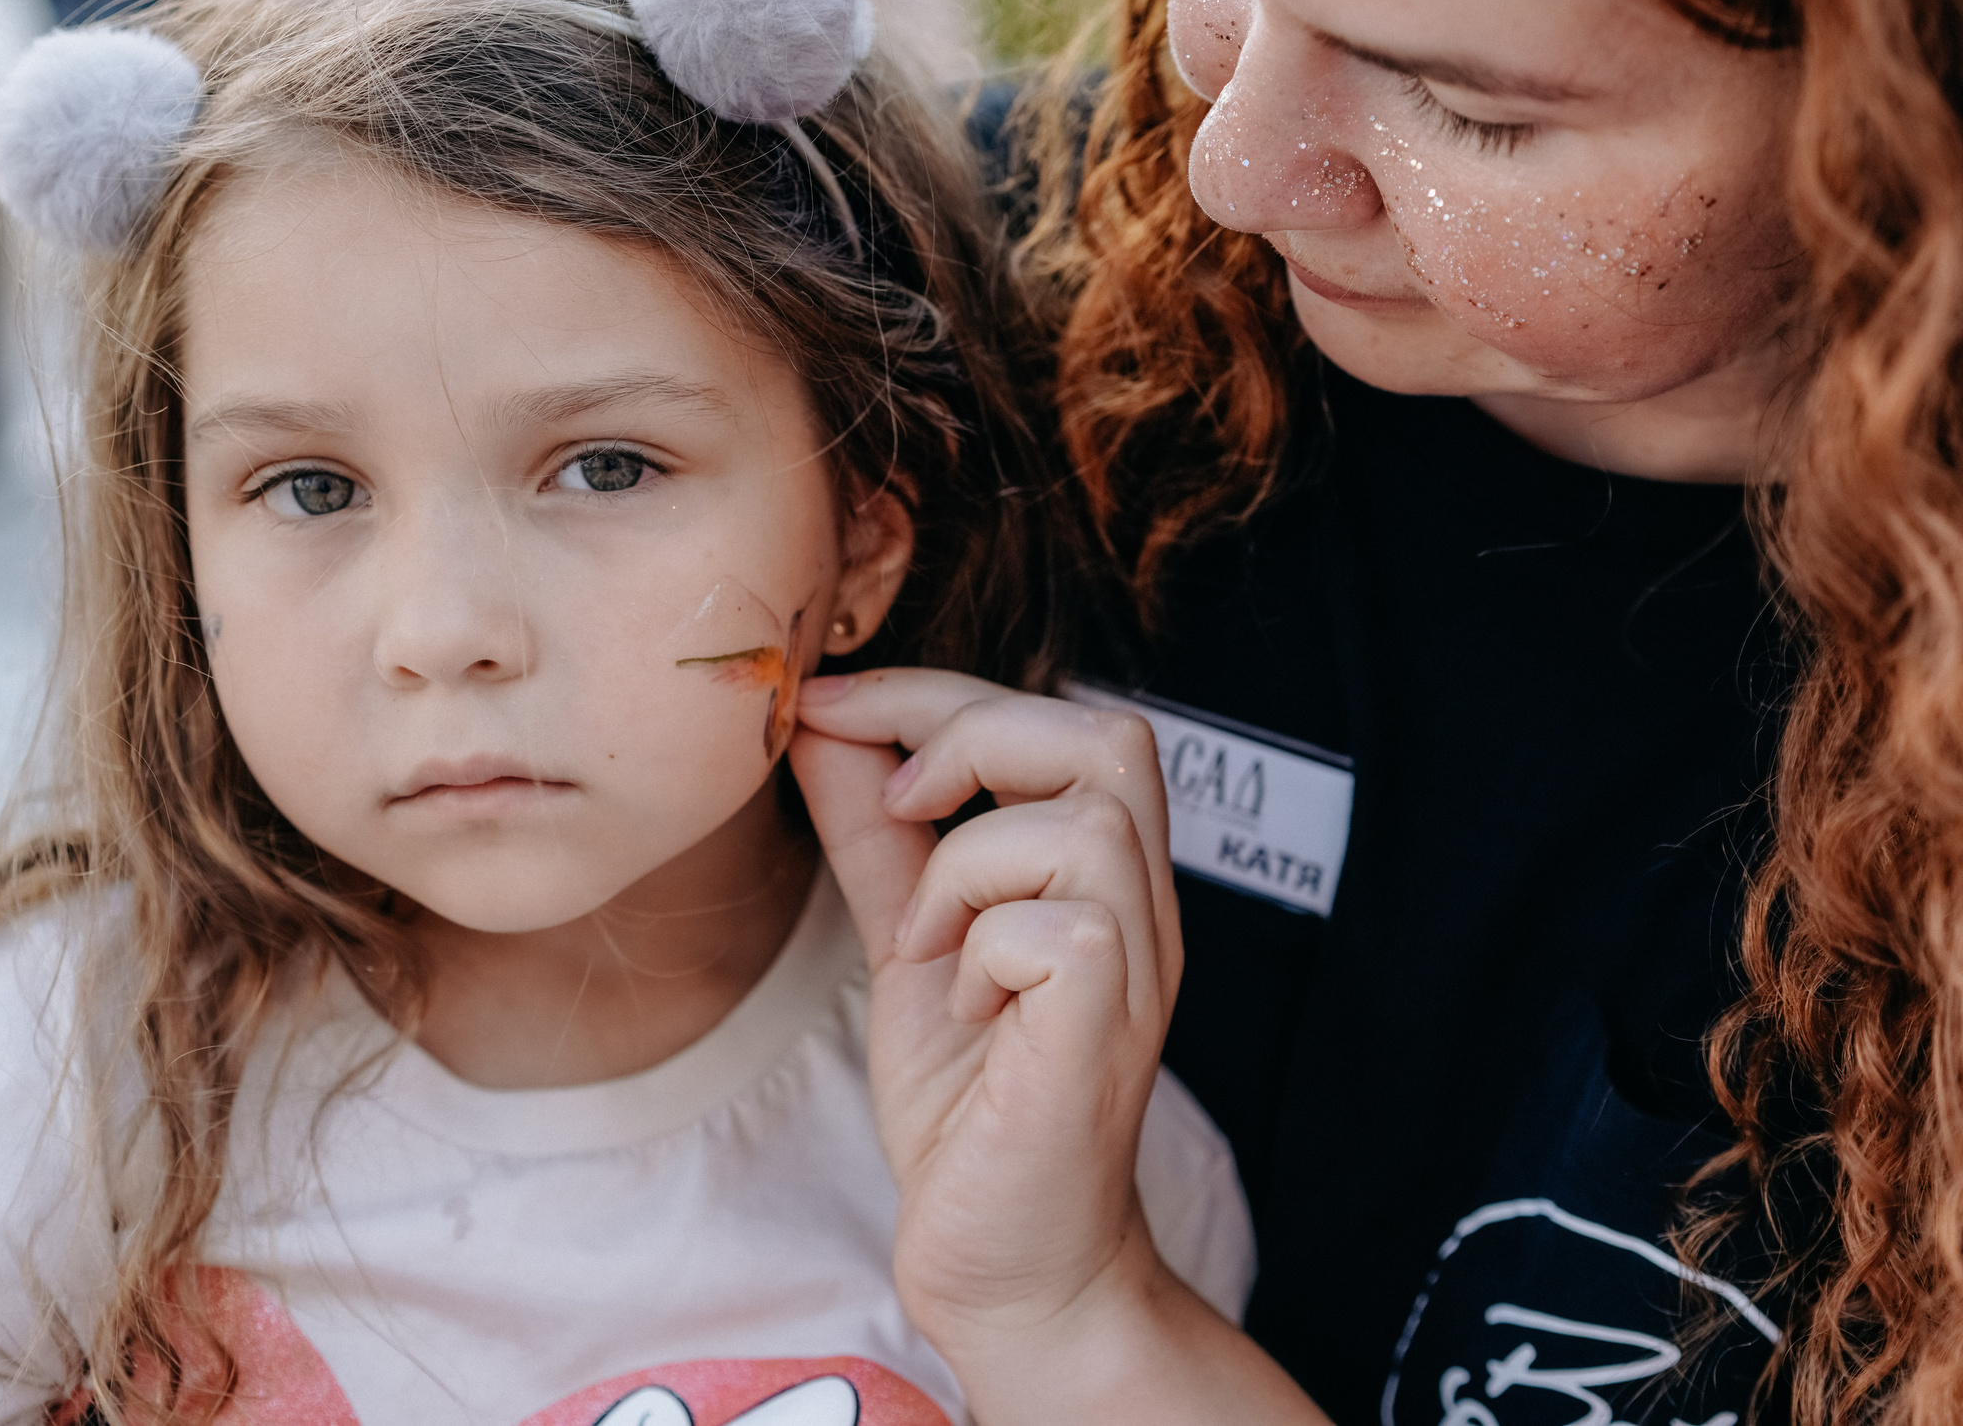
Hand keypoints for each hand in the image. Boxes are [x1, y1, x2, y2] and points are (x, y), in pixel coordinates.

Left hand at [788, 669, 1180, 1355]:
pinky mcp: (1110, 1024)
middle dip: (970, 733)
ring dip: (970, 861)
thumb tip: (820, 723)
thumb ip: (877, 835)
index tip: (829, 706)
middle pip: (1108, 735)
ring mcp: (1139, 965)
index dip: (939, 694)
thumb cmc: (970, 1115)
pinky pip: (1059, 924)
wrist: (1006, 1268)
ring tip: (932, 945)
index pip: (1060, 720)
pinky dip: (982, 945)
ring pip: (1084, 820)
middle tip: (897, 805)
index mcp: (1100, 877)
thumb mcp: (907, 942)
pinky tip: (967, 1008)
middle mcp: (1142, 907)